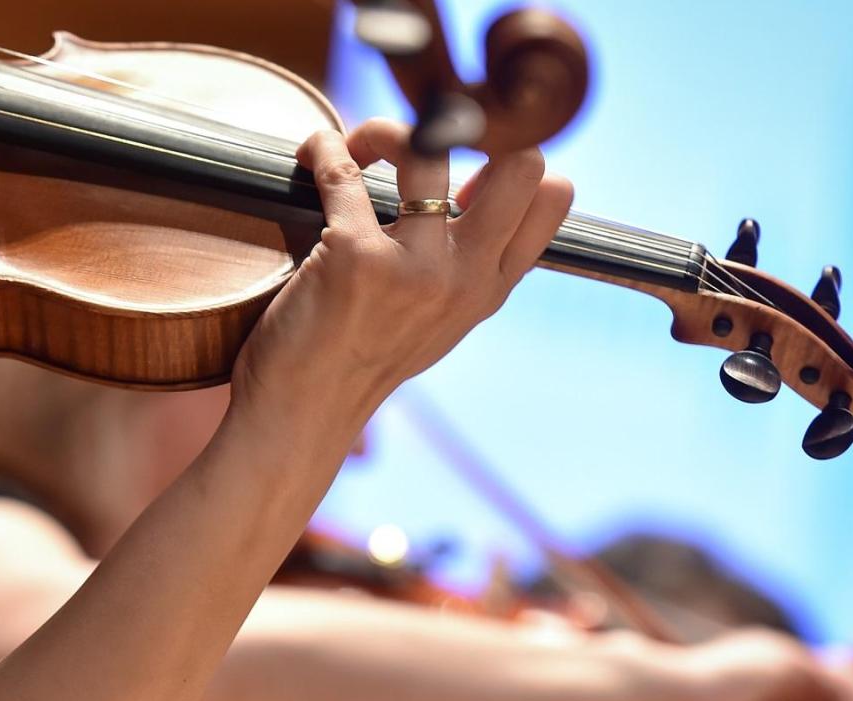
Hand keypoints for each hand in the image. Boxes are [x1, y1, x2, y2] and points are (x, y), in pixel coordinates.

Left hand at [230, 119, 572, 424]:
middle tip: (417, 145)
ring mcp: (413, 266)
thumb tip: (479, 188)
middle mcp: (463, 277)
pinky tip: (312, 152)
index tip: (463, 163)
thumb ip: (467, 270)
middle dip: (470, 132)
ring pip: (433, 147)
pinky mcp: (354, 255)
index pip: (553, 197)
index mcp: (488, 291)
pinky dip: (323, 147)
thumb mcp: (437, 325)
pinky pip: (344, 168)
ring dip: (386, 131)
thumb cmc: (356, 366)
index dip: (512, 160)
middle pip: (517, 162)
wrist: (300, 417)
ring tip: (357, 148)